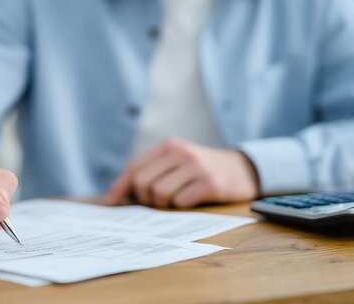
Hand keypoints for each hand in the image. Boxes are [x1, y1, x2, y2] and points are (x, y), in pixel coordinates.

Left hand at [108, 138, 258, 207]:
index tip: (111, 203)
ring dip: (164, 205)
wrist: (243, 170)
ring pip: (159, 194)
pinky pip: (181, 202)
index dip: (120, 187)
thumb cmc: (202, 170)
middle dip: (145, 199)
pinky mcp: (210, 183)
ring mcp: (196, 167)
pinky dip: (182, 207)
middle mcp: (181, 152)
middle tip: (158, 202)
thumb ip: (151, 172)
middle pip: (143, 183)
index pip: (134, 167)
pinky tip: (192, 200)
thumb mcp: (177, 162)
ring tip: (177, 200)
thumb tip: (116, 196)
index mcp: (168, 146)